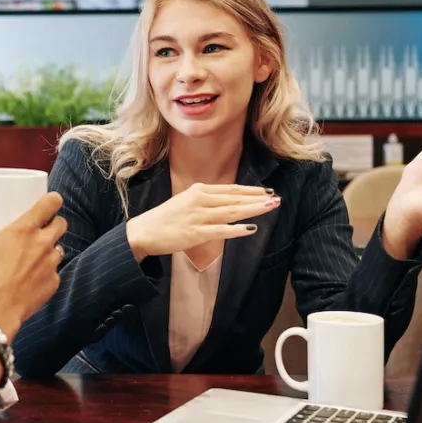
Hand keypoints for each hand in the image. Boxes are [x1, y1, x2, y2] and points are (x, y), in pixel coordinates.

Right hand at [0, 192, 67, 338]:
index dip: (53, 200)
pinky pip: (55, 273)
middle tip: (42, 228)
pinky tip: (35, 276)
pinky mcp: (53, 283)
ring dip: (51, 248)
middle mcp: (43, 244)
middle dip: (54, 223)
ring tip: (37, 252)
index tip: (49, 202)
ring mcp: (51, 264)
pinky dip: (47, 272)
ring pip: (60, 249)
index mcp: (26, 229)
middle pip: (61, 224)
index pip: (52, 203)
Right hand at [125, 183, 279, 262]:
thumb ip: (205, 200)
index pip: (230, 190)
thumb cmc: (165, 218)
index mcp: (198, 191)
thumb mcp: (185, 201)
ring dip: (253, 210)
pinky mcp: (195, 233)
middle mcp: (200, 200)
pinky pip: (221, 230)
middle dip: (257, 199)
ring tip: (270, 208)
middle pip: (235, 198)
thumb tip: (226, 203)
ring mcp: (198, 216)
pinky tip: (251, 228)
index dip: (250, 191)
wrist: (144, 231)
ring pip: (231, 212)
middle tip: (277, 199)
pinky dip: (237, 229)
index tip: (267, 192)